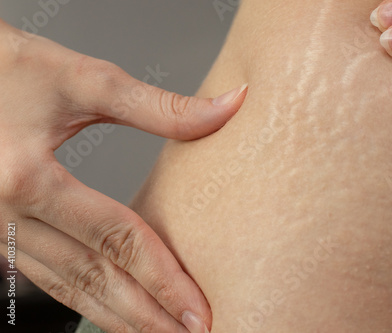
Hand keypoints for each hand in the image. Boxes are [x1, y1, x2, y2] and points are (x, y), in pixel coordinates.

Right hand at [0, 19, 246, 332]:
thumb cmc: (8, 68)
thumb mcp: (84, 81)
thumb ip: (160, 106)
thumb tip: (228, 108)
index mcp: (28, 179)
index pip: (116, 240)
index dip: (163, 278)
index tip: (200, 309)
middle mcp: (5, 214)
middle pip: (93, 278)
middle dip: (147, 314)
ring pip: (67, 288)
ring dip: (116, 316)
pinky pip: (47, 277)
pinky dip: (84, 298)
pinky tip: (110, 309)